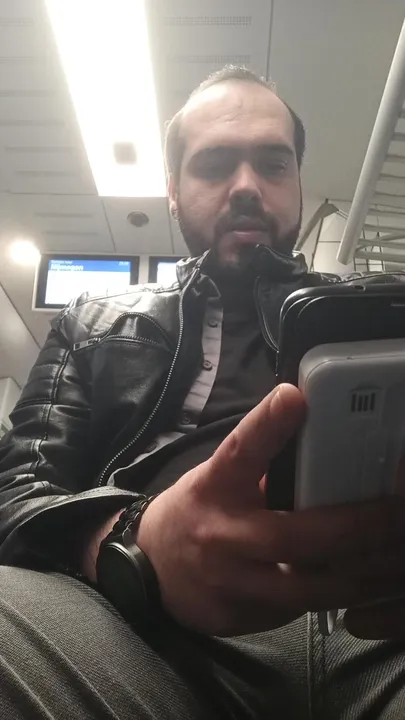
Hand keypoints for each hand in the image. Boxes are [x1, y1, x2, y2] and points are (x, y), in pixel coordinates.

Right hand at [137, 384, 404, 635]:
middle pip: (297, 535)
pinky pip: (294, 611)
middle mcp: (218, 534)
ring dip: (359, 574)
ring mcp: (225, 582)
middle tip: (397, 516)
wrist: (147, 568)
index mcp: (214, 486)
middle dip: (358, 528)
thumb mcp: (220, 477)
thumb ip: (263, 464)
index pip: (240, 449)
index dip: (267, 423)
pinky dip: (331, 598)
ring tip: (392, 559)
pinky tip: (359, 585)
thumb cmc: (198, 511)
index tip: (295, 396)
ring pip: (307, 587)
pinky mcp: (234, 616)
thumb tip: (320, 437)